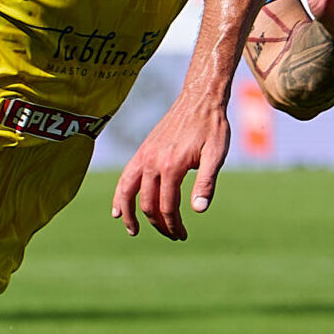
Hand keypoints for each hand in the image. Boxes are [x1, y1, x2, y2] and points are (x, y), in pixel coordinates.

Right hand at [110, 91, 231, 240]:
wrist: (199, 98)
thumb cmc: (212, 126)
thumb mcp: (216, 155)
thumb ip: (206, 183)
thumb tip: (198, 210)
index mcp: (172, 166)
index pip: (167, 206)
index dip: (173, 225)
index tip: (182, 235)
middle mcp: (153, 161)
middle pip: (148, 203)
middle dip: (159, 224)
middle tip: (173, 235)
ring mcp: (144, 155)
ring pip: (128, 191)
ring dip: (129, 214)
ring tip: (133, 231)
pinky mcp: (142, 150)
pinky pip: (125, 177)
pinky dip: (120, 194)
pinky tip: (118, 209)